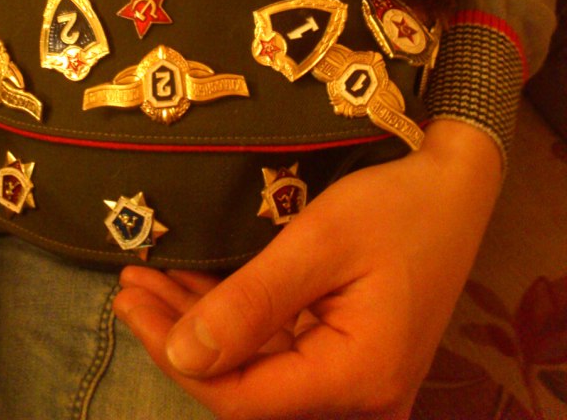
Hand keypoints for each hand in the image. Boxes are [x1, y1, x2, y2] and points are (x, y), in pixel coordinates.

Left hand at [114, 121, 501, 419]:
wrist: (455, 187)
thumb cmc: (395, 205)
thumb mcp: (319, 242)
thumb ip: (252, 303)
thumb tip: (183, 355)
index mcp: (357, 378)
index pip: (243, 396)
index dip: (178, 357)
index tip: (131, 306)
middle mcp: (358, 396)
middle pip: (248, 384)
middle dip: (180, 339)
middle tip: (128, 288)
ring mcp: (355, 378)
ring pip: (259, 366)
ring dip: (202, 326)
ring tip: (147, 284)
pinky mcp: (349, 354)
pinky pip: (280, 347)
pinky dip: (235, 319)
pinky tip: (194, 287)